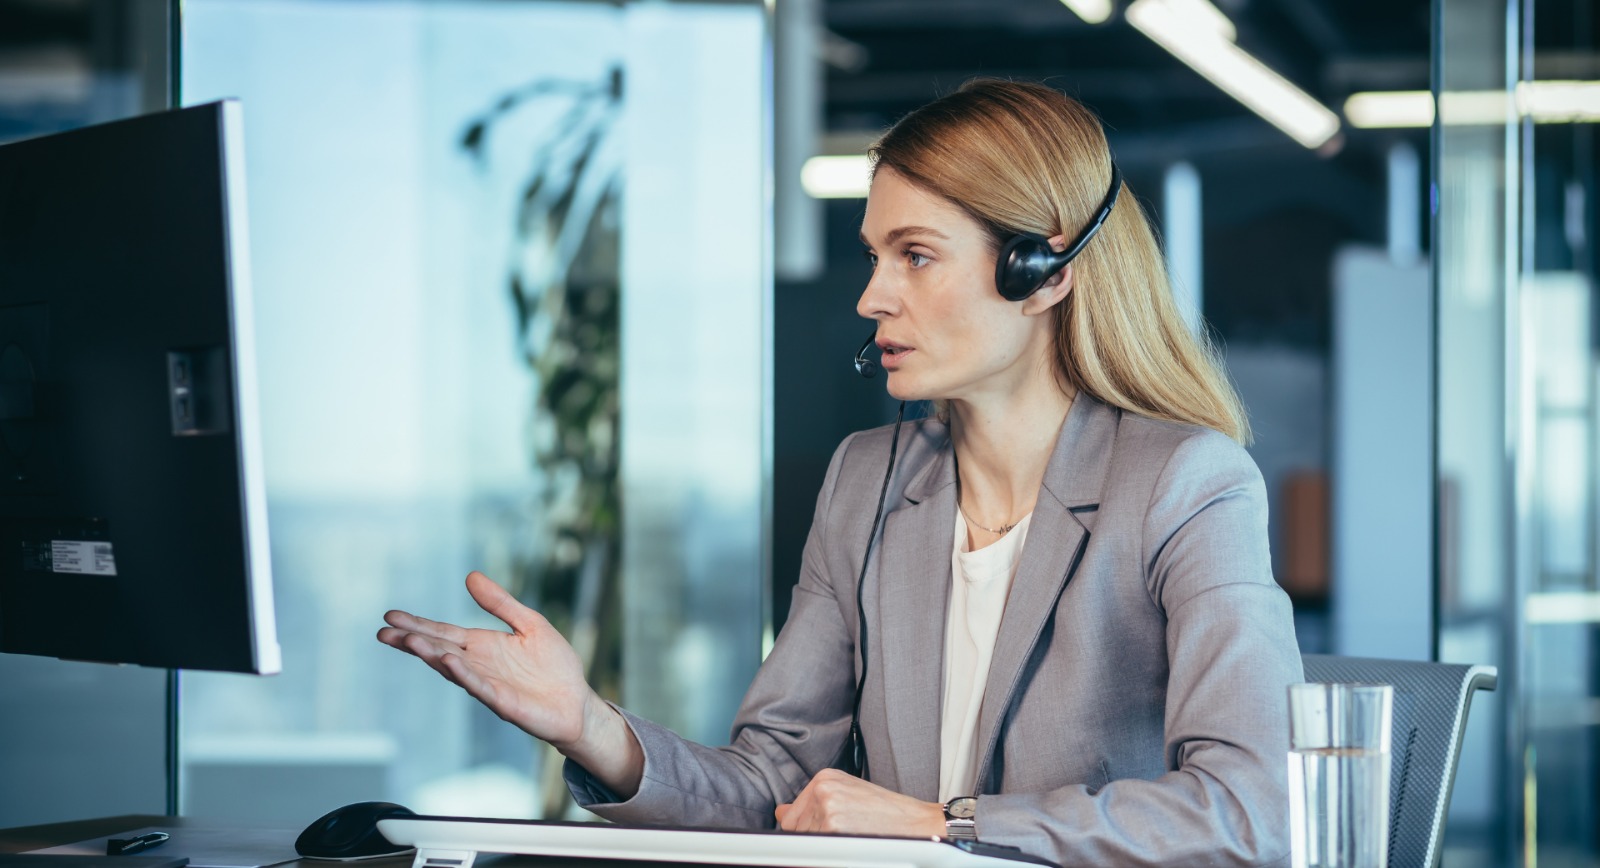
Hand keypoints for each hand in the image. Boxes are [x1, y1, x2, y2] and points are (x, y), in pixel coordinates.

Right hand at [377, 571, 642, 793]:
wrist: (578, 702)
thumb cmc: (554, 666)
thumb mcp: (529, 623)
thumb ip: (500, 603)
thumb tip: (470, 576)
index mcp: (482, 646)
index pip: (443, 632)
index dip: (417, 624)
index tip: (389, 616)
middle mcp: (478, 665)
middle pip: (439, 649)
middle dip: (412, 641)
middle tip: (383, 632)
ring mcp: (488, 685)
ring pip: (453, 669)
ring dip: (432, 655)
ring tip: (410, 641)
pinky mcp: (504, 703)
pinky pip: (480, 687)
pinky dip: (465, 674)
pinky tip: (450, 661)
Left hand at [774, 769, 945, 836]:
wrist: (917, 822)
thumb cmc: (886, 812)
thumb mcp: (847, 794)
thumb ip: (812, 802)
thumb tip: (781, 812)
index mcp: (825, 778)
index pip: (790, 814)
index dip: (803, 832)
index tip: (817, 838)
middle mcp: (823, 789)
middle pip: (794, 829)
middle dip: (812, 839)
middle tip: (841, 838)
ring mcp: (827, 808)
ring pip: (804, 842)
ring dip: (822, 847)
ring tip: (850, 840)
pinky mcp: (834, 828)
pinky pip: (817, 850)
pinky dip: (831, 853)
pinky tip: (851, 846)